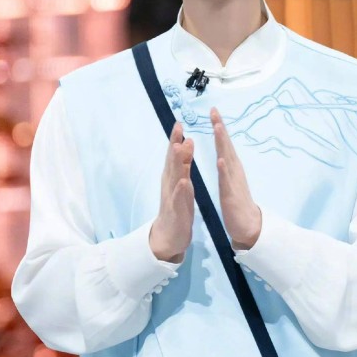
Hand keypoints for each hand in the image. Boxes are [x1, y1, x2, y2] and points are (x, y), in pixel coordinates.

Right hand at [149, 121, 194, 262]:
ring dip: (176, 162)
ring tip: (179, 148)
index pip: (175, 154)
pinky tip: (183, 181)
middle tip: (178, 127)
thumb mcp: (182, 180)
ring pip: (173, 176)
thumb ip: (184, 163)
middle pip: (172, 161)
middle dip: (174, 144)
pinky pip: (178, 198)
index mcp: (174, 176)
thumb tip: (186, 142)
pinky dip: (180, 189)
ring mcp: (172, 196)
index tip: (179, 122)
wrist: (170, 234)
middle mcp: (170, 183)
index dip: (176, 138)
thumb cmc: (178, 206)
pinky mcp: (176, 210)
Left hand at [210, 107, 261, 249]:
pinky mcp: (231, 194)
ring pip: (227, 158)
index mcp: (231, 166)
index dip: (219, 127)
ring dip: (222, 143)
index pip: (224, 143)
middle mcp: (234, 169)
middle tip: (214, 111)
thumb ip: (227, 165)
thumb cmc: (237, 202)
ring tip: (217, 127)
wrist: (248, 224)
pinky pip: (227, 180)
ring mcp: (233, 181)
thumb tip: (224, 152)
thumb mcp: (230, 179)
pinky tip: (220, 160)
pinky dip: (224, 169)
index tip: (213, 110)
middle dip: (220, 127)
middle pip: (226, 145)